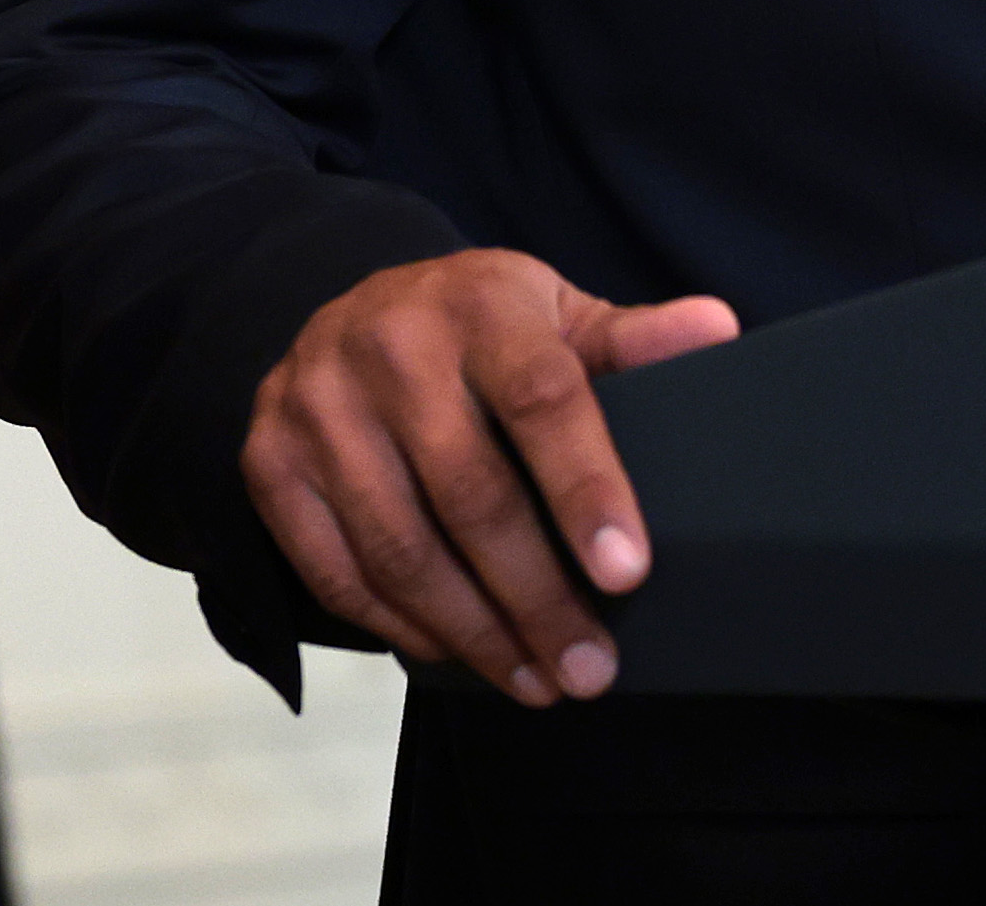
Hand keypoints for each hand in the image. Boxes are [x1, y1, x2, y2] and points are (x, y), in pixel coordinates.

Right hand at [241, 248, 739, 705]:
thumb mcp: (553, 315)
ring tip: (536, 681)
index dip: (586, 487)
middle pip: (470, 492)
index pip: (540, 397)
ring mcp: (317, 406)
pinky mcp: (268, 462)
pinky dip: (403, 627)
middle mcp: (388, 347)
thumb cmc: (478, 331)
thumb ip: (629, 339)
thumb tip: (717, 329)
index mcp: (478, 303)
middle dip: (537, 596)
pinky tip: (458, 655)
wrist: (346, 312)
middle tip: (589, 668)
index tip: (627, 572)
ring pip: (402, 547)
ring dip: (476, 632)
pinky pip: (338, 572)